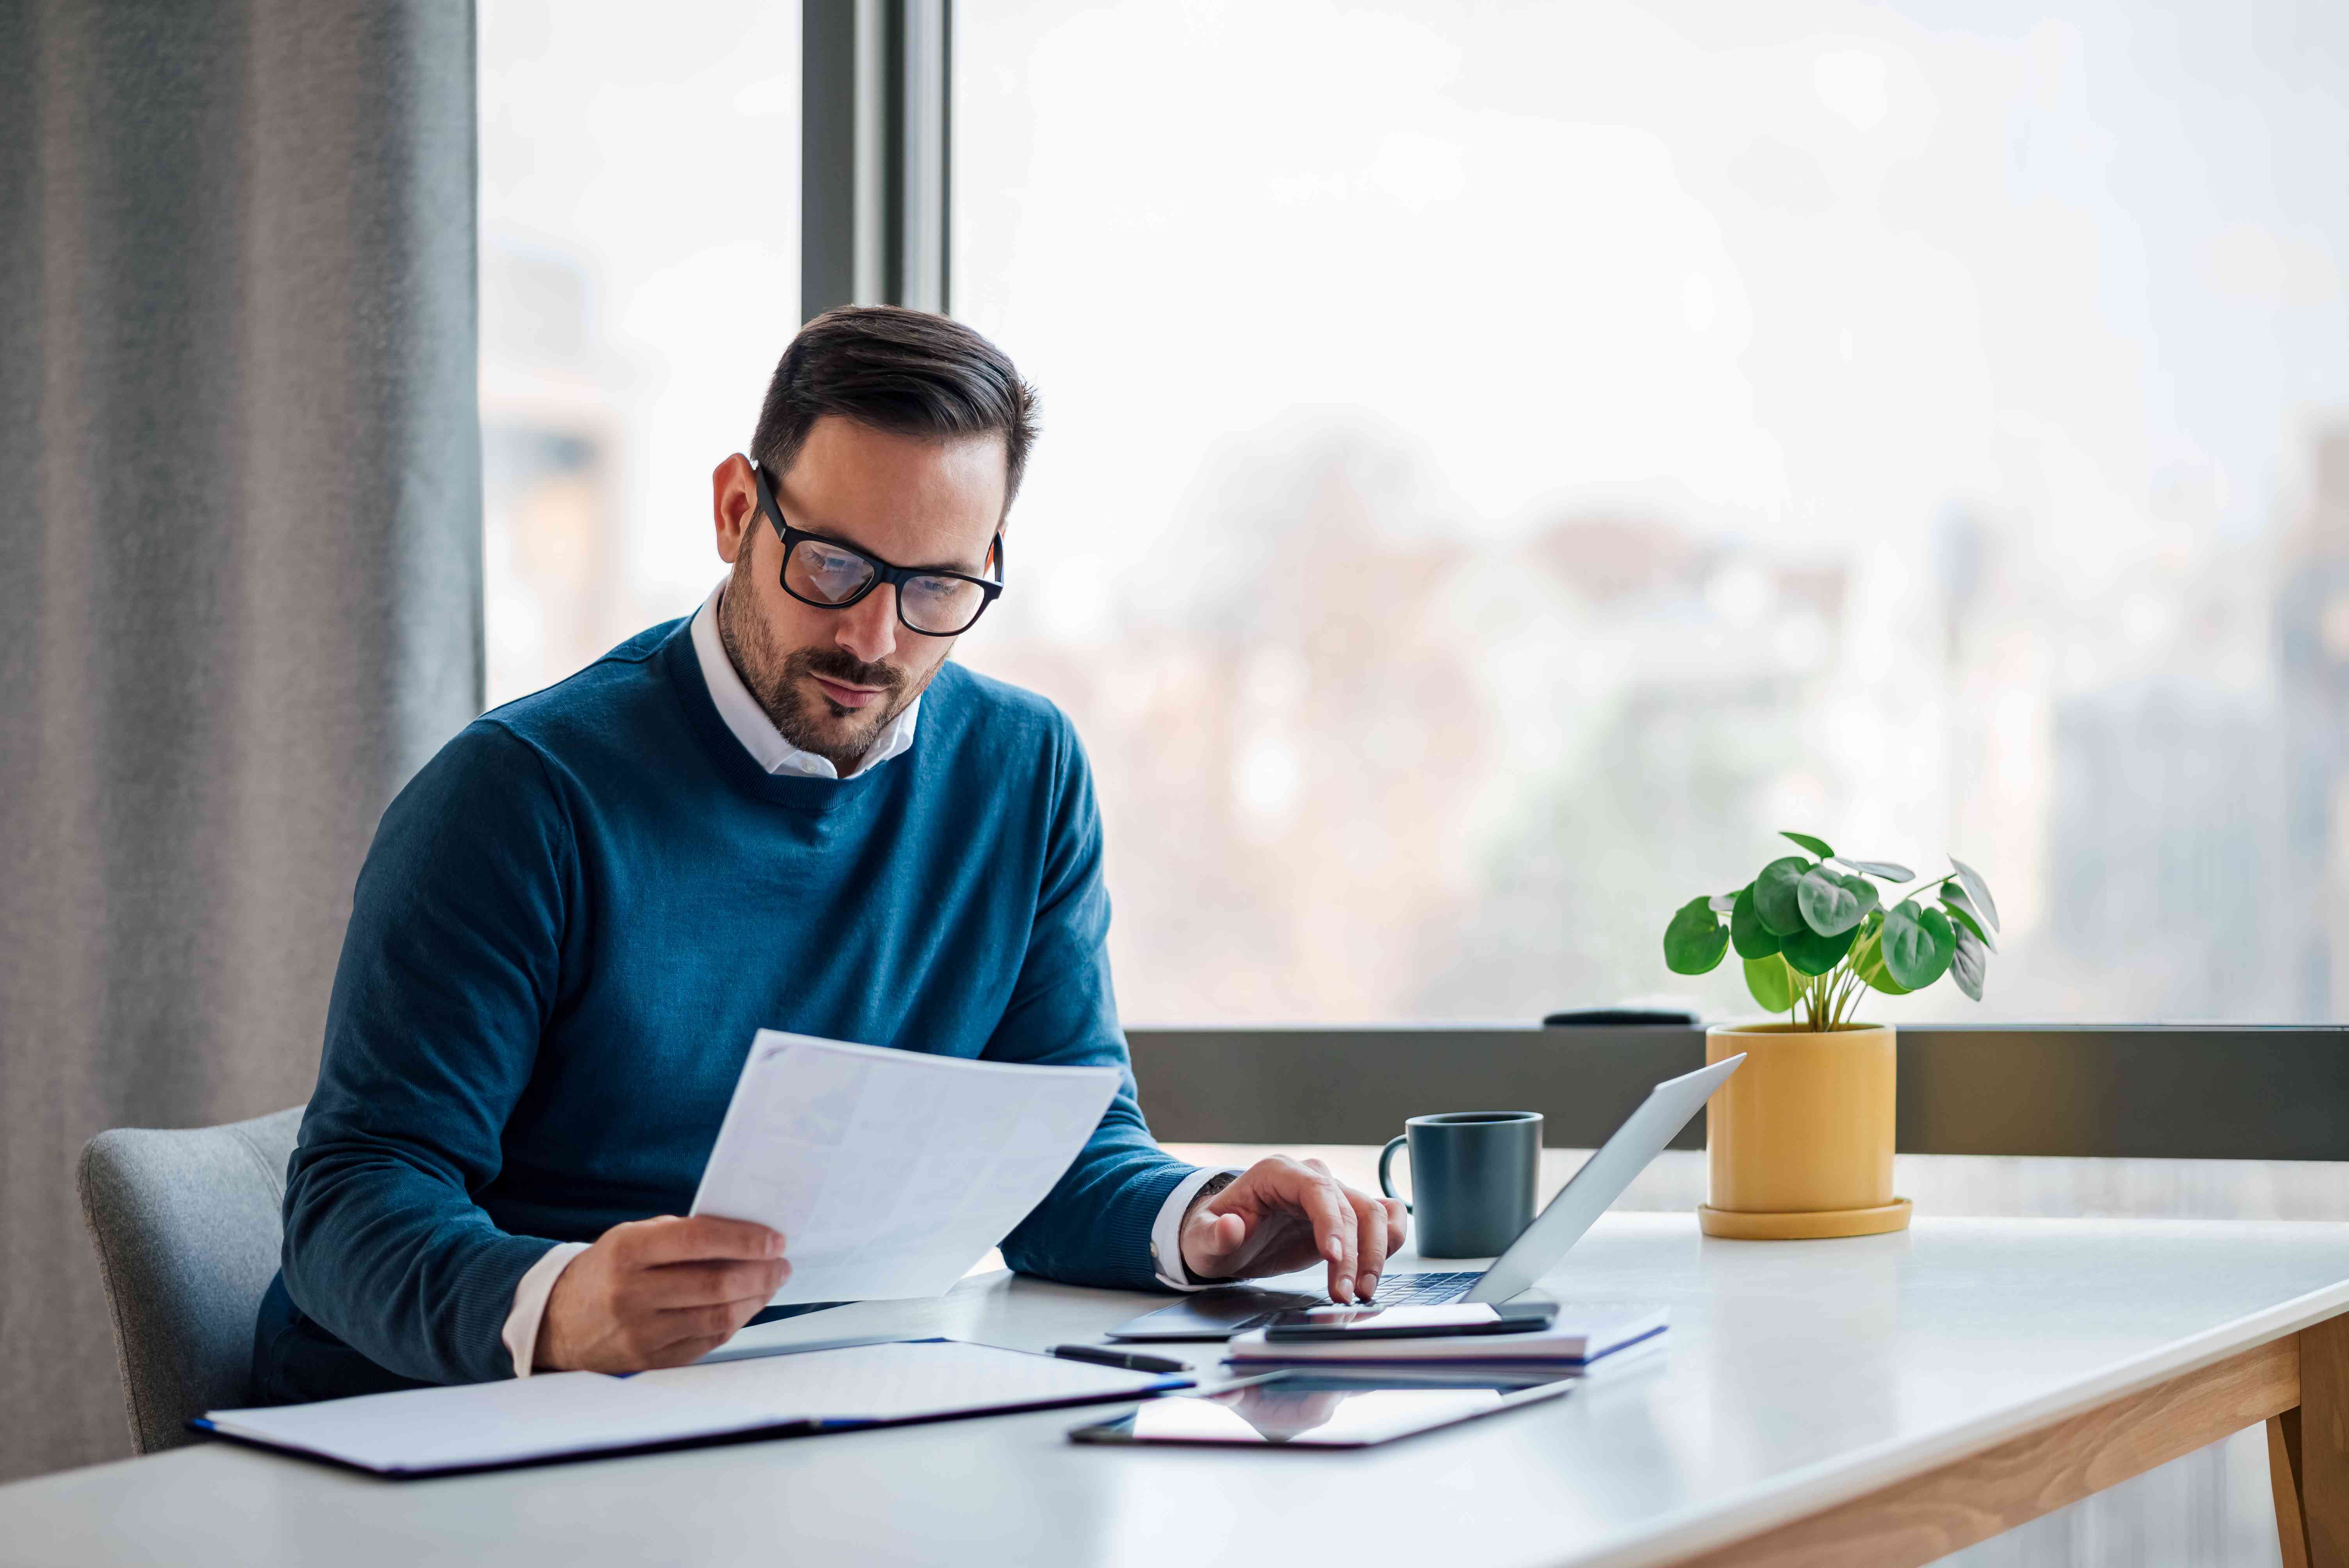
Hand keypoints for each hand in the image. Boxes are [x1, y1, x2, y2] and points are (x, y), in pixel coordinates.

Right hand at [534, 1215, 788, 1372]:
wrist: (560, 1321)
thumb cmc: (608, 1270)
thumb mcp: (632, 1237)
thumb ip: (682, 1234)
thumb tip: (745, 1236)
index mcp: (626, 1251)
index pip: (697, 1240)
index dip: (744, 1239)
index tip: (775, 1239)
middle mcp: (630, 1293)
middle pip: (715, 1284)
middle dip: (760, 1272)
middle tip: (782, 1263)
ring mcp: (640, 1333)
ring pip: (717, 1317)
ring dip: (755, 1299)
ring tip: (771, 1283)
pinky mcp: (650, 1361)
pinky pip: (707, 1342)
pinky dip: (735, 1322)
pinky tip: (746, 1306)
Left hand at [1177, 1157, 1406, 1303]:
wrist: (1226, 1239)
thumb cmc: (1214, 1235)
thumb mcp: (1201, 1240)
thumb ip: (1213, 1234)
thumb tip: (1229, 1227)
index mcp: (1278, 1174)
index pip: (1317, 1190)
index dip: (1331, 1221)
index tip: (1333, 1257)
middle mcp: (1311, 1178)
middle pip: (1351, 1207)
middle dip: (1355, 1254)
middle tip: (1346, 1294)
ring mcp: (1332, 1197)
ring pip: (1373, 1214)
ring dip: (1376, 1254)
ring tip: (1361, 1292)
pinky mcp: (1345, 1218)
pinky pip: (1382, 1217)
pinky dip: (1391, 1239)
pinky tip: (1380, 1267)